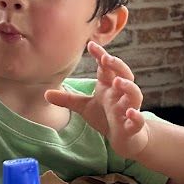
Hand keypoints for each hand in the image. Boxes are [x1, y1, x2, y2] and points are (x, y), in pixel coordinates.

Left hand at [44, 41, 150, 158]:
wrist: (125, 139)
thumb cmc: (106, 117)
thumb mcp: (84, 107)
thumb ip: (67, 99)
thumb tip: (45, 93)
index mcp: (109, 87)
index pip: (106, 68)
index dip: (101, 55)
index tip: (91, 44)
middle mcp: (121, 95)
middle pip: (125, 75)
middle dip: (117, 66)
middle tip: (106, 58)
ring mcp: (129, 109)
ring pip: (134, 95)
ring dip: (128, 87)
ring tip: (117, 82)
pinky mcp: (133, 127)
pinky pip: (138, 121)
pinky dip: (136, 117)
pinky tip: (130, 113)